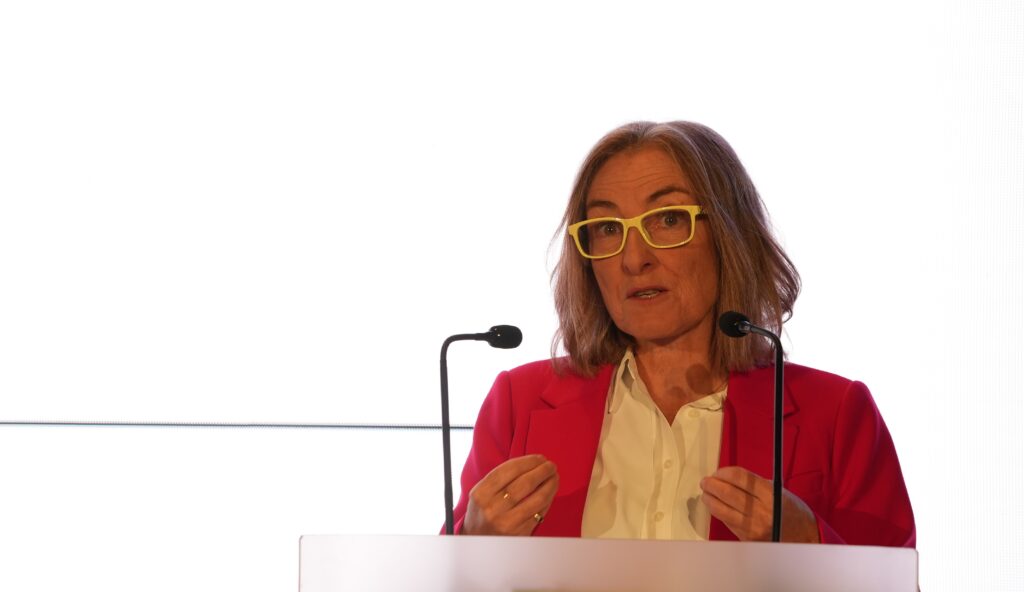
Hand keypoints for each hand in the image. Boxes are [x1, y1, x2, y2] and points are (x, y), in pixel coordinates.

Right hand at [462, 454, 558, 535]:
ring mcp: (508, 523)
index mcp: (481, 494)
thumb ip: (500, 479)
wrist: (479, 542)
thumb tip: (531, 463)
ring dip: (550, 484)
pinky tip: (550, 492)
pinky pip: (540, 512)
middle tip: (550, 465)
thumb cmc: (483, 512)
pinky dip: (548, 499)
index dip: (528, 462)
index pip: (509, 470)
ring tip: (554, 477)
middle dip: (542, 471)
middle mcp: (493, 509)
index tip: (539, 458)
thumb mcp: (482, 493)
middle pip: (525, 483)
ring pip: (537, 498)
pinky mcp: (521, 533)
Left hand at [700, 466, 819, 542]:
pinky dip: (718, 512)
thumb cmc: (791, 510)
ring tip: (706, 493)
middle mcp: (760, 511)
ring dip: (710, 499)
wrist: (804, 536)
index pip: (739, 478)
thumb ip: (754, 484)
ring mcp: (752, 526)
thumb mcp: (777, 490)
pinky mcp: (747, 538)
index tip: (718, 472)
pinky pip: (727, 522)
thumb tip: (727, 477)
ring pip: (721, 510)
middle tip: (706, 481)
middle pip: (727, 493)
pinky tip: (715, 506)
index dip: (724, 472)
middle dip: (712, 485)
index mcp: (769, 494)